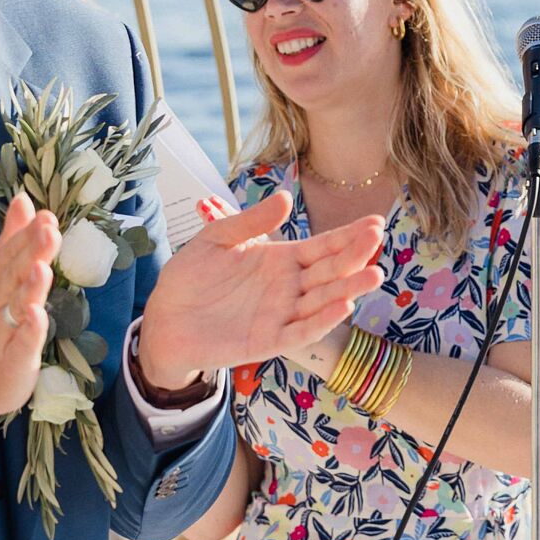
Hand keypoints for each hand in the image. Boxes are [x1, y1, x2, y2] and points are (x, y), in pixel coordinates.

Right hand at [0, 194, 57, 439]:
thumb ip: (12, 239)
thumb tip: (24, 201)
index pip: (8, 255)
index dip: (26, 236)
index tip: (46, 216)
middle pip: (12, 276)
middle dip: (30, 252)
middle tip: (49, 229)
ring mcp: (2, 333)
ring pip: (15, 307)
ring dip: (29, 287)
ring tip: (41, 268)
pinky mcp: (12, 360)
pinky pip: (20, 344)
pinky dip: (29, 331)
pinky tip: (38, 315)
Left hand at [136, 191, 384, 393]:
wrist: (162, 320)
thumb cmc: (190, 279)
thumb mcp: (216, 239)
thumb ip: (250, 222)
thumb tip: (286, 198)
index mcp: (281, 260)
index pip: (323, 246)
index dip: (348, 235)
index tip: (375, 223)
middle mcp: (289, 287)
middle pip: (330, 271)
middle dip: (356, 255)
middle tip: (377, 238)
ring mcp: (282, 314)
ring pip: (324, 301)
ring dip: (350, 288)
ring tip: (374, 274)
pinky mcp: (269, 340)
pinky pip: (301, 332)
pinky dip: (322, 321)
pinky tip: (343, 306)